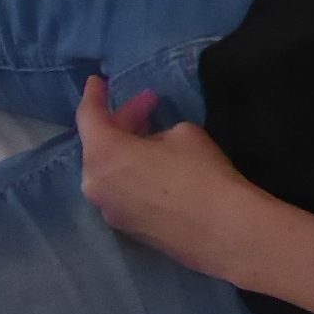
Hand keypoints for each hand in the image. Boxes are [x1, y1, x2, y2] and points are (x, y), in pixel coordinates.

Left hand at [75, 76, 260, 278]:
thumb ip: (159, 132)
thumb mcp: (184, 133)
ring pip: (112, 173)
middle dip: (123, 125)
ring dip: (129, 156)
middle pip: (100, 146)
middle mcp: (95, 184)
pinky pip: (125, 196)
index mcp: (102, 153)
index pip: (88, 116)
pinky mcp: (129, 231)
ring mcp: (110, 211)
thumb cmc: (202, 174)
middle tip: (149, 110)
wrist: (225, 232)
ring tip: (156, 146)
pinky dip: (136, 181)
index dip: (94, 95)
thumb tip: (156, 145)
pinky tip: (161, 178)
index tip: (97, 81)